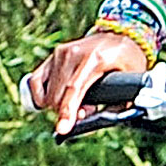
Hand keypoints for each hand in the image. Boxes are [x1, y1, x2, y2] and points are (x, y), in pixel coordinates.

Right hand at [21, 30, 150, 134]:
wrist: (121, 35)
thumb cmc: (127, 61)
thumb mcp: (130, 83)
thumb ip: (115, 107)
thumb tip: (93, 125)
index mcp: (95, 59)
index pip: (75, 89)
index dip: (68, 111)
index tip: (62, 130)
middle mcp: (74, 54)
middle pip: (58, 96)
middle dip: (68, 112)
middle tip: (85, 111)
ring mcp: (61, 53)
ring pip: (48, 94)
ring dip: (58, 105)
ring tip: (77, 101)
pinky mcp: (54, 54)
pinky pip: (35, 81)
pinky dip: (41, 96)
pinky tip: (52, 99)